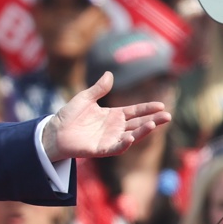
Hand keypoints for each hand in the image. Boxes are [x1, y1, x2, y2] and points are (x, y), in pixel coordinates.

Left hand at [41, 72, 170, 161]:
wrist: (54, 132)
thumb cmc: (69, 115)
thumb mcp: (85, 98)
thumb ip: (98, 88)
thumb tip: (109, 73)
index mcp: (113, 115)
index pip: (135, 111)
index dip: (148, 108)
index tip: (161, 105)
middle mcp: (115, 128)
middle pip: (138, 124)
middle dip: (153, 120)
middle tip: (167, 116)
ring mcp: (110, 139)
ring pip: (131, 136)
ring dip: (142, 132)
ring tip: (153, 124)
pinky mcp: (101, 149)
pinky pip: (116, 148)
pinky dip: (123, 144)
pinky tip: (130, 138)